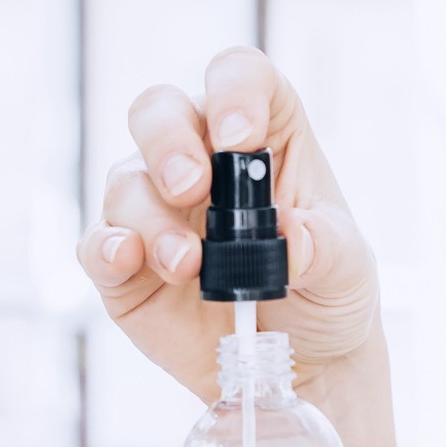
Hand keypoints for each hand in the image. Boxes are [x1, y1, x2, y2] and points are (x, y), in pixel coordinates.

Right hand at [77, 46, 378, 402]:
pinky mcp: (126, 267)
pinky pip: (97, 243)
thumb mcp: (347, 270)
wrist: (300, 368)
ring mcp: (157, 212)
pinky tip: (128, 259)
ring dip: (151, 219)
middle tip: (191, 187)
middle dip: (167, 142)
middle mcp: (201, 161)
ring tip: (187, 264)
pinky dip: (106, 248)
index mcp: (264, 136)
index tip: (240, 138)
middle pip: (160, 112)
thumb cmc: (326, 295)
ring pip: (126, 181)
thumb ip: (325, 248)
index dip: (233, 93)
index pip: (238, 79)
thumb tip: (290, 236)